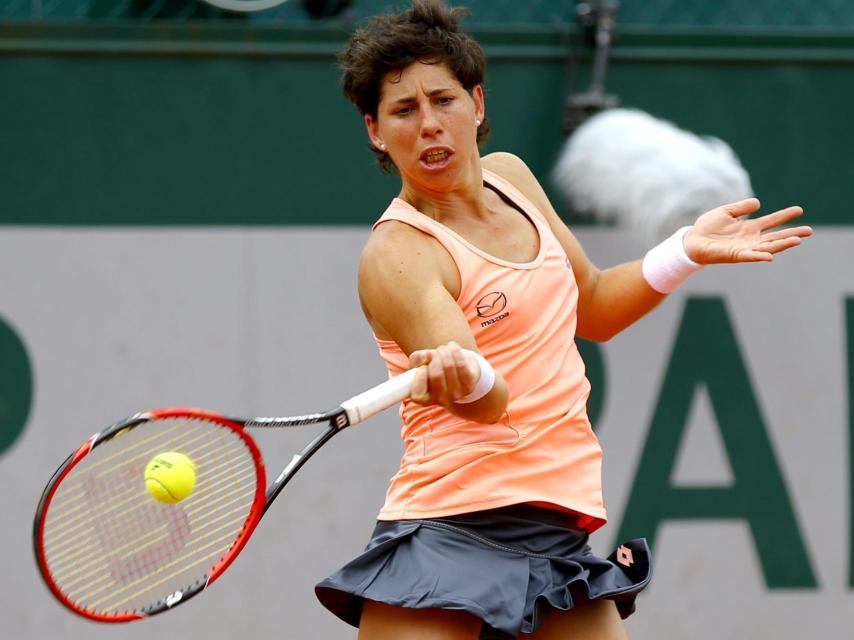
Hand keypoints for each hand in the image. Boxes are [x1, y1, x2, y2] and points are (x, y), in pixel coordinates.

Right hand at [408, 341, 480, 407]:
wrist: (456, 370)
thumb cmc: (433, 367)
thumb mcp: (420, 363)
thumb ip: (417, 358)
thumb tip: (426, 355)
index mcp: (425, 399)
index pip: (418, 395)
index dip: (419, 377)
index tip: (423, 366)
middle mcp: (441, 400)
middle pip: (436, 375)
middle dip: (435, 357)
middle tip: (436, 351)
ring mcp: (456, 394)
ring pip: (449, 366)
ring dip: (445, 351)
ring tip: (444, 348)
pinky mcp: (469, 385)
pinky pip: (461, 364)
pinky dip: (455, 351)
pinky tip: (452, 346)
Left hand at [684, 198, 812, 263]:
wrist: (691, 240)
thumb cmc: (707, 227)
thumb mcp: (725, 212)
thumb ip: (741, 208)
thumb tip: (758, 203)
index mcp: (749, 227)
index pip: (771, 221)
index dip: (785, 215)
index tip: (800, 209)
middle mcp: (750, 239)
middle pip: (775, 236)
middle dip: (792, 234)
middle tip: (809, 231)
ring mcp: (744, 248)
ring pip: (767, 247)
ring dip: (782, 245)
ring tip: (797, 240)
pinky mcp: (735, 255)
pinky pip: (749, 256)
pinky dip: (759, 256)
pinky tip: (770, 256)